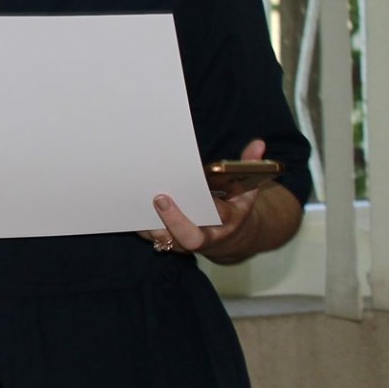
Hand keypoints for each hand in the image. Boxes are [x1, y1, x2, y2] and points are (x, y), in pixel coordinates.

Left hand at [140, 138, 270, 259]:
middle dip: (173, 221)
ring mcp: (187, 244)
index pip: (217, 217)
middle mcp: (207, 236)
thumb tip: (259, 144)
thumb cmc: (235, 206)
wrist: (232, 236)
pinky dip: (139, 225)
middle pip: (190, 239)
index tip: (169, 196)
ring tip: (136, 200)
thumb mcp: (247, 187)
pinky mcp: (171, 243)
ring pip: (166, 241)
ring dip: (149, 224)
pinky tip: (129, 206)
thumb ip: (251, 165)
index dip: (192, 212)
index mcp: (227, 221)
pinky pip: (152, 238)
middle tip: (158, 198)